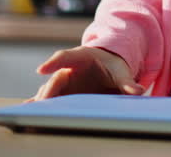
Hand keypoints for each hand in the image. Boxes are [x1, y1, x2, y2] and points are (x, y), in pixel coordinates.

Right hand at [28, 46, 142, 101]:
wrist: (110, 67)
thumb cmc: (114, 66)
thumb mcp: (121, 71)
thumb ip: (128, 82)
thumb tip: (139, 91)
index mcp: (81, 56)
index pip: (65, 57)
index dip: (53, 63)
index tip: (41, 70)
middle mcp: (68, 69)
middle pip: (55, 78)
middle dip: (48, 89)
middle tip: (41, 102)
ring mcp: (64, 82)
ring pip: (50, 90)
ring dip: (43, 100)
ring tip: (36, 111)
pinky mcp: (63, 94)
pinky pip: (50, 99)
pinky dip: (41, 105)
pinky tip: (31, 113)